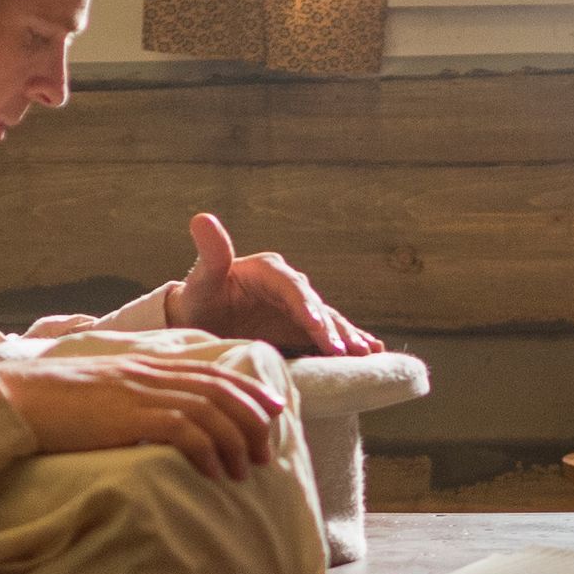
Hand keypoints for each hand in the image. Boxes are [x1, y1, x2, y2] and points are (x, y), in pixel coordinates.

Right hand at [0, 348, 286, 480]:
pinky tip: (215, 472)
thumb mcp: (102, 393)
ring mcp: (141, 393)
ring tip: (246, 470)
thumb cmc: (53, 405)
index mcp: (145, 364)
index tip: (273, 408)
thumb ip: (132, 398)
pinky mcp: (130, 416)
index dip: (249, 389)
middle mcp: (150, 373)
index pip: (211, 371)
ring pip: (210, 410)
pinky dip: (208, 451)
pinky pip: (185, 430)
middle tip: (267, 449)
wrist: (17, 400)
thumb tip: (156, 422)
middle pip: (220, 389)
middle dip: (252, 418)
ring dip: (235, 441)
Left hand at [162, 212, 379, 355]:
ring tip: (365, 355)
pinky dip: (349, 342)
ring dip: (347, 336)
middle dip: (331, 328)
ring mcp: (299, 308)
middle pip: (315, 306)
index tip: (314, 324)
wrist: (203, 320)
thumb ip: (210, 254)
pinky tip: (372, 355)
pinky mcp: (303, 327)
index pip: (291, 287)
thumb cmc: (201, 299)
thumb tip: (201, 218)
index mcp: (268, 270)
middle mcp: (289, 286)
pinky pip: (330, 334)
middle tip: (345, 351)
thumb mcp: (202, 279)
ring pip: (328, 320)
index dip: (304, 305)